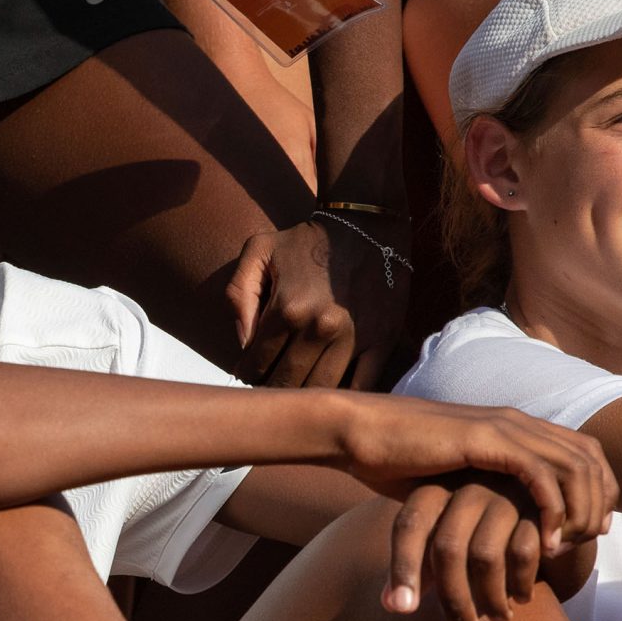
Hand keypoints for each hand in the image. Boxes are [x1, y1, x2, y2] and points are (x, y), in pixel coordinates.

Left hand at [227, 212, 412, 388]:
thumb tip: (242, 344)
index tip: (250, 375)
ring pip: (320, 391)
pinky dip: (345, 397)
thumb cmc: (307, 240)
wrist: (368, 223)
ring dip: (304, 397)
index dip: (248, 375)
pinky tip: (333, 395)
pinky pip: (362, 386)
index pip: (256, 366)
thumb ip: (238, 295)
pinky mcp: (383, 340)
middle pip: (286, 385)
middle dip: (273, 389)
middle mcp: (321, 327)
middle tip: (270, 386)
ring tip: (297, 390)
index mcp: (287, 309)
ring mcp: (355, 337)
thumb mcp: (259, 251)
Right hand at [333, 395, 615, 554]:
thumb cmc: (397, 460)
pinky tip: (547, 542)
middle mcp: (518, 422)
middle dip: (601, 501)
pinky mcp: (486, 441)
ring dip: (582, 510)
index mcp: (515, 427)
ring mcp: (504, 428)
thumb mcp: (454, 478)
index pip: (584, 451)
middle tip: (591, 541)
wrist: (361, 433)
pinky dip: (553, 511)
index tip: (591, 530)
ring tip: (571, 546)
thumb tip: (499, 522)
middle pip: (591, 458)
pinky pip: (540, 475)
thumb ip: (485, 491)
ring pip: (575, 466)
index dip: (599, 489)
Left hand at [384, 478, 544, 620]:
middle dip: (454, 600)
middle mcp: (465, 487)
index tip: (402, 610)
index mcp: (432, 490)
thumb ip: (419, 568)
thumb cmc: (476, 528)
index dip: (401, 569)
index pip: (407, 526)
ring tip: (500, 619)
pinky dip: (522, 582)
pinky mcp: (537, 506)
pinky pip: (522, 552)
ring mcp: (502, 494)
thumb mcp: (444, 539)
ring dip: (492, 598)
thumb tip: (391, 605)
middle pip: (447, 549)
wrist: (536, 497)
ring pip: (485, 556)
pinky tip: (522, 598)